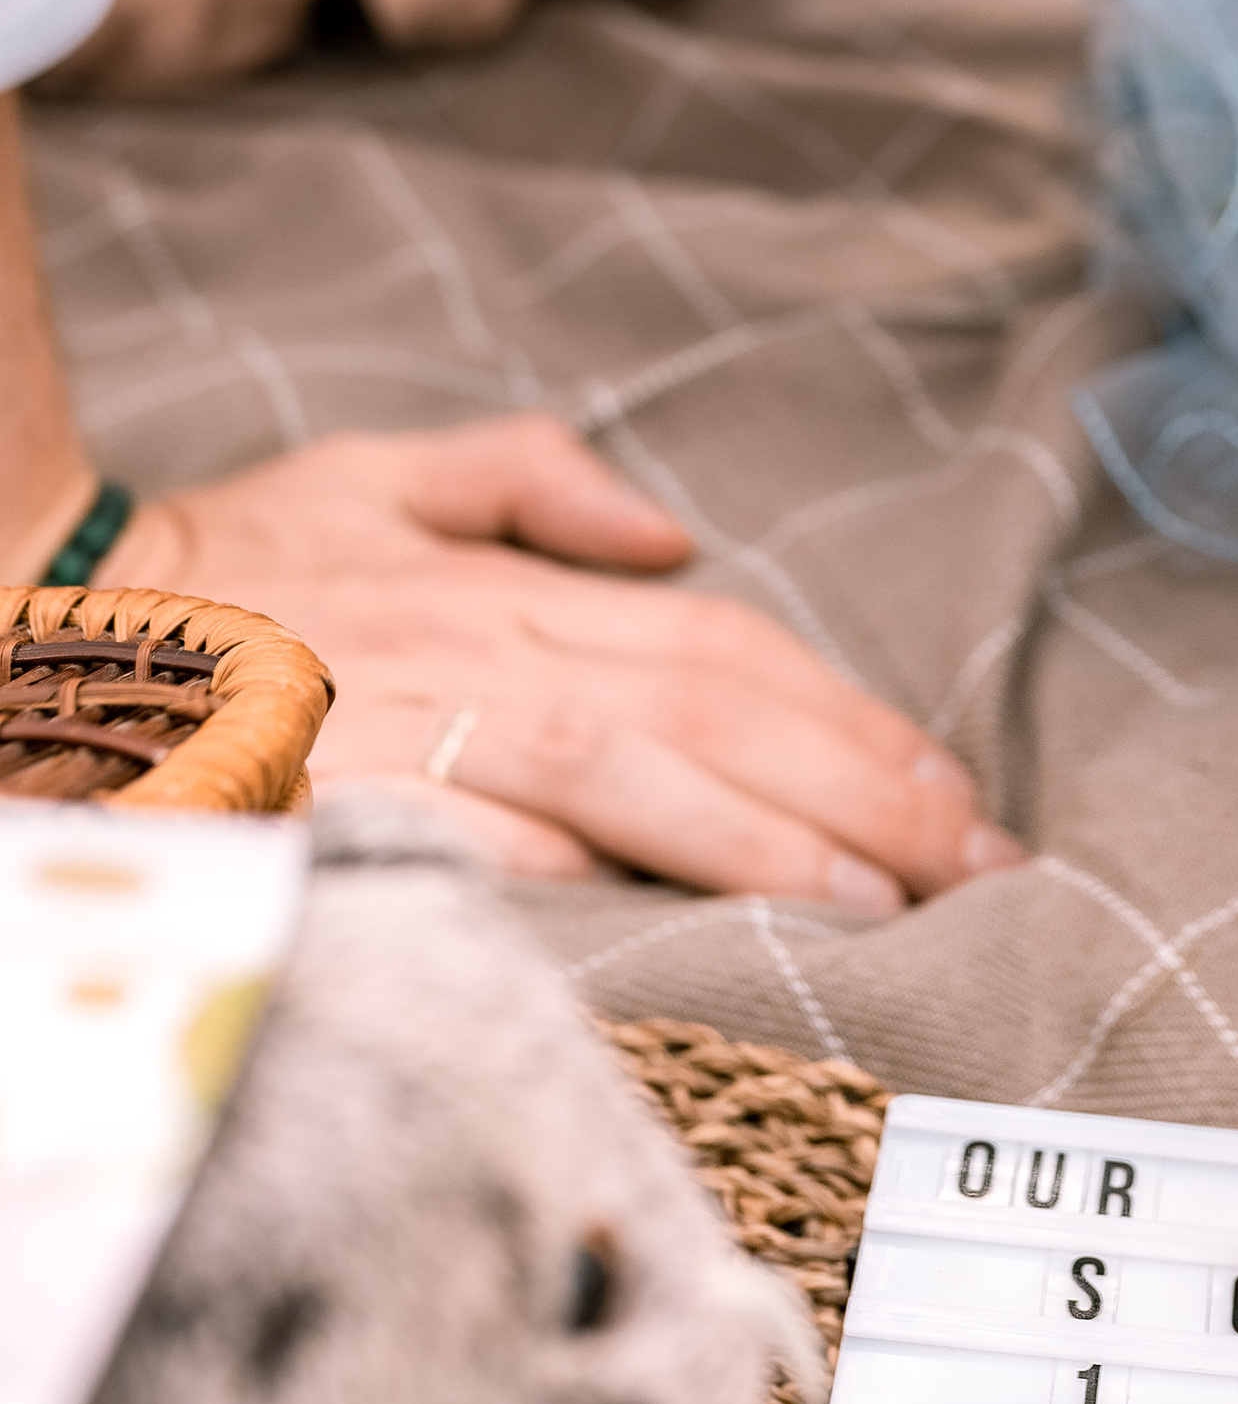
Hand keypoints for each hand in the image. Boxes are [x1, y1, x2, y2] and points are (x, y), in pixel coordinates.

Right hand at [106, 417, 1023, 902]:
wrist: (41, 615)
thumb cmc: (223, 566)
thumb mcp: (378, 474)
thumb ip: (530, 482)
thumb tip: (674, 532)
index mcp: (513, 588)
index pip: (730, 649)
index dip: (855, 721)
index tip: (958, 796)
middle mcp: (488, 645)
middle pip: (717, 711)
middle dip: (864, 792)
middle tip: (979, 873)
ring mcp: (417, 720)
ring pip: (631, 768)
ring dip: (766, 840)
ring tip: (881, 908)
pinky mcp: (345, 791)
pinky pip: (491, 834)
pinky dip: (599, 876)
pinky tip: (687, 929)